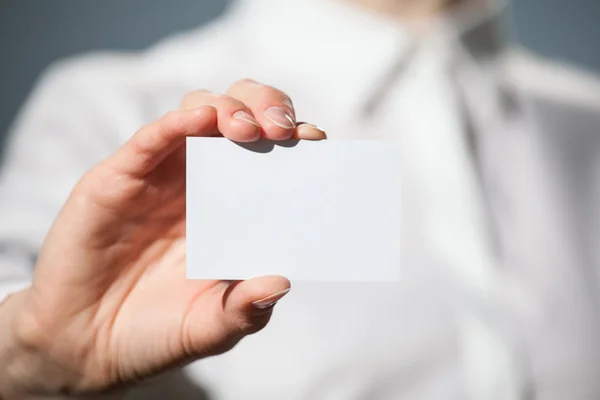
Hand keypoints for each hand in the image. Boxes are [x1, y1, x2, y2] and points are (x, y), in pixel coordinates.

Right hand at [0, 80, 325, 398]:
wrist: (86, 345)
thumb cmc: (156, 331)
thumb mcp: (211, 327)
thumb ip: (246, 310)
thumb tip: (282, 283)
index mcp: (235, 210)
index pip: (274, 159)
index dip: (297, 146)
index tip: (316, 147)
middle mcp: (204, 183)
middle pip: (242, 118)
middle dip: (268, 109)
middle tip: (285, 131)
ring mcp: (162, 177)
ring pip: (200, 112)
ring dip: (229, 109)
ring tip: (248, 130)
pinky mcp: (119, 178)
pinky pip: (150, 140)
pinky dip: (175, 124)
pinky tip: (200, 121)